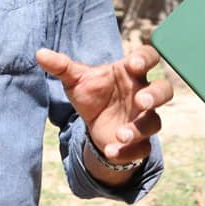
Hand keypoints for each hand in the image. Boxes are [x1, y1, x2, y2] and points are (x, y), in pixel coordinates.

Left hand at [37, 45, 172, 164]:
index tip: (135, 64)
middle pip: (164, 90)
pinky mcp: (140, 142)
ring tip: (121, 134)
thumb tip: (39, 53)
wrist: (93, 122)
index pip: (148, 57)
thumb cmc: (91, 92)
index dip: (146, 59)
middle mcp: (142, 94)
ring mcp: (143, 118)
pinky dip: (128, 152)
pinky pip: (142, 149)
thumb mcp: (75, 80)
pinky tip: (111, 151)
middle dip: (156, 95)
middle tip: (141, 101)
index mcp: (130, 72)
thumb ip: (61, 66)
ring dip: (139, 129)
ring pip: (155, 122)